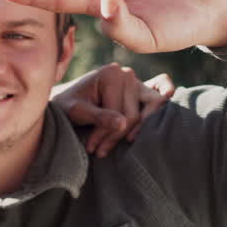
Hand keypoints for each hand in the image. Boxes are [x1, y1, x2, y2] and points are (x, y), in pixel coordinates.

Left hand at [54, 63, 175, 156]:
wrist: (65, 102)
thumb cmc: (68, 105)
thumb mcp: (77, 112)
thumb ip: (99, 117)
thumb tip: (123, 124)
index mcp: (111, 74)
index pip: (119, 112)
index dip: (107, 133)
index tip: (92, 148)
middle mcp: (127, 74)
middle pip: (133, 113)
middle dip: (116, 136)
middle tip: (99, 152)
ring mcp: (137, 81)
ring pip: (150, 108)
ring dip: (137, 129)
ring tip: (119, 145)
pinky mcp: (142, 90)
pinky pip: (161, 92)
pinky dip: (161, 103)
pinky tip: (156, 121)